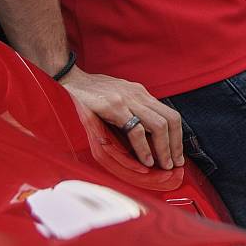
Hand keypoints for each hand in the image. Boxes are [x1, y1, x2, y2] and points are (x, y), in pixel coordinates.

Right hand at [59, 67, 182, 168]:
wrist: (69, 79)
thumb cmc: (91, 92)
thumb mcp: (118, 97)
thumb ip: (132, 110)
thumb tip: (145, 134)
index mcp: (141, 93)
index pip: (170, 114)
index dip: (177, 136)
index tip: (177, 154)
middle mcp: (139, 95)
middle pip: (170, 120)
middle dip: (176, 144)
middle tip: (175, 164)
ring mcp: (127, 100)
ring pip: (158, 125)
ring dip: (164, 149)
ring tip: (163, 165)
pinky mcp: (114, 107)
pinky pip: (136, 130)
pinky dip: (144, 148)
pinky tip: (146, 160)